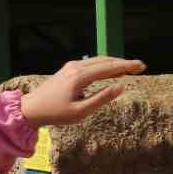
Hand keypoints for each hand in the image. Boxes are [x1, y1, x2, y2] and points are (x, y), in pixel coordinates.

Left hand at [19, 56, 145, 126]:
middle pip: (105, 61)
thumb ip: (101, 99)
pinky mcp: (68, 69)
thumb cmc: (55, 113)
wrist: (31, 108)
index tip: (141, 66)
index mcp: (80, 77)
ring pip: (98, 60)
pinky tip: (111, 69)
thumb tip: (120, 88)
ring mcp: (71, 66)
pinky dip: (104, 64)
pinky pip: (91, 63)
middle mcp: (76, 67)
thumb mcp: (80, 112)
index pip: (109, 68)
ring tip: (129, 67)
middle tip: (140, 66)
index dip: (126, 66)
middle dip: (123, 63)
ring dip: (114, 62)